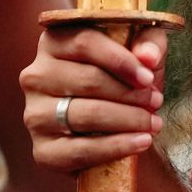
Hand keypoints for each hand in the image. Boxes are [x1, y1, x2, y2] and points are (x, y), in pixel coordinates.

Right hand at [21, 25, 168, 172]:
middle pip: (88, 81)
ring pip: (86, 114)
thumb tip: (147, 57)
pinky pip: (80, 150)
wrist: (114, 125)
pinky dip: (115, 147)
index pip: (85, 43)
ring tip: (153, 122)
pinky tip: (140, 142)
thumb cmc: (125, 78)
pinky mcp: (42, 150)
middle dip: (130, 94)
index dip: (120, 60)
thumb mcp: (141, 51)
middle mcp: (36, 76)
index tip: (148, 77)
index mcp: (55, 41)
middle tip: (156, 101)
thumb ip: (149, 44)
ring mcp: (35, 114)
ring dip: (127, 120)